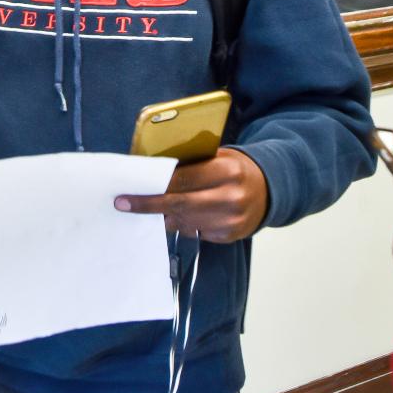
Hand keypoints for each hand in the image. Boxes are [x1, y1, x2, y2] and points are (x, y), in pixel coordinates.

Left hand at [114, 148, 268, 242]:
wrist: (269, 190)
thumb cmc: (236, 169)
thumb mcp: (219, 157)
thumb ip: (192, 164)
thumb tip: (153, 172)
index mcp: (227, 170)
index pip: (182, 179)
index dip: (154, 186)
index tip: (129, 191)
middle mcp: (230, 197)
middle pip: (180, 204)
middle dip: (148, 205)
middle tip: (123, 204)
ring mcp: (230, 220)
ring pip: (184, 221)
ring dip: (162, 216)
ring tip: (144, 210)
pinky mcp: (228, 236)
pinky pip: (194, 231)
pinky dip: (180, 224)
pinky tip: (172, 217)